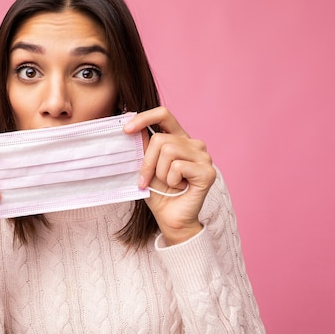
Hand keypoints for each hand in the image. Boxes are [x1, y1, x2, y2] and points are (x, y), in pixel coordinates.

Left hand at [123, 107, 215, 244]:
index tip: (126, 130)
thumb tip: (129, 125)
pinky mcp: (208, 172)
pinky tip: (180, 188)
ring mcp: (203, 157)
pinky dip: (171, 180)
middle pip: (160, 139)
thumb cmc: (159, 193)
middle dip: (148, 162)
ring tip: (169, 183)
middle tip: (148, 179)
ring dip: (160, 173)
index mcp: (179, 138)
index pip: (163, 114)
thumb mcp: (145, 166)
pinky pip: (178, 167)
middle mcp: (194, 144)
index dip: (144, 118)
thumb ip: (142, 146)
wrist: (170, 219)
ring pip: (169, 151)